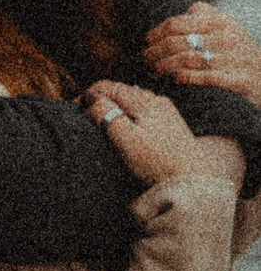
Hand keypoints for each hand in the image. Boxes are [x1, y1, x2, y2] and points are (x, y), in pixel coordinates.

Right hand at [81, 80, 217, 185]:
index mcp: (143, 100)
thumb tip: (91, 98)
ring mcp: (166, 113)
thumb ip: (107, 115)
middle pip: (119, 92)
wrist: (197, 183)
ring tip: (103, 126)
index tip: (74, 110)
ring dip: (115, 109)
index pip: (107, 86)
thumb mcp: (127, 140)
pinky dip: (129, 118)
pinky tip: (127, 133)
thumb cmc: (161, 164)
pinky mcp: (172, 126)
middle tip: (85, 119)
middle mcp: (156, 100)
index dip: (87, 95)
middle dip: (100, 101)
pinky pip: (143, 113)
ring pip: (132, 102)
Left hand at [143, 2, 260, 111]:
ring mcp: (234, 59)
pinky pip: (203, 77)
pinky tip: (172, 80)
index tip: (146, 42)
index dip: (156, 33)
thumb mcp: (228, 28)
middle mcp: (228, 38)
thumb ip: (207, 15)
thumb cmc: (239, 54)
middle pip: (177, 42)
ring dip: (164, 67)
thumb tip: (186, 10)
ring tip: (154, 72)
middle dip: (155, 52)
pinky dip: (184, 78)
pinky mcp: (238, 80)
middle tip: (144, 60)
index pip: (177, 24)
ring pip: (186, 60)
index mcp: (221, 22)